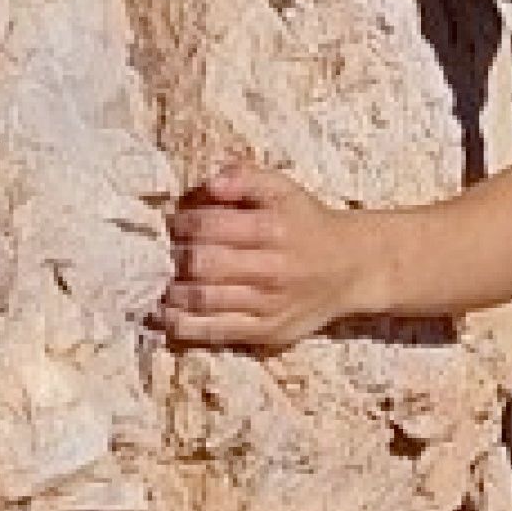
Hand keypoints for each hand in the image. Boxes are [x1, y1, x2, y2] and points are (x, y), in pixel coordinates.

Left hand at [158, 165, 374, 352]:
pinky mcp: (265, 331)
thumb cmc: (307, 223)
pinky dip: (182, 325)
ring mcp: (268, 304)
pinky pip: (214, 332)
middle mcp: (271, 268)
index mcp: (273, 227)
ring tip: (159, 281)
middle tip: (161, 254)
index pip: (208, 226)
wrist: (352, 267)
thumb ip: (245, 178)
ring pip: (203, 300)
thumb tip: (210, 183)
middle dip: (172, 258)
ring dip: (171, 291)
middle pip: (201, 265)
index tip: (172, 223)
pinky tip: (166, 314)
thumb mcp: (284, 189)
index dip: (180, 224)